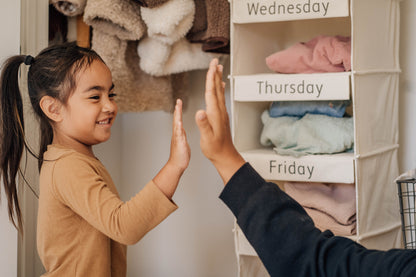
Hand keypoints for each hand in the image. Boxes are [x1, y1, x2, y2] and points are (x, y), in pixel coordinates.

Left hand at [153, 99, 189, 198]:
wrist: (177, 165)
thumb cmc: (179, 157)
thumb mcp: (181, 144)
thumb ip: (180, 134)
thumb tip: (179, 123)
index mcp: (177, 133)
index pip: (177, 118)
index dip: (178, 110)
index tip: (178, 101)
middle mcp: (177, 133)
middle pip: (177, 118)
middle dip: (178, 109)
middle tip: (178, 101)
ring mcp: (178, 136)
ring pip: (178, 123)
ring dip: (178, 115)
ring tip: (179, 108)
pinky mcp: (181, 140)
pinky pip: (180, 129)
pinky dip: (181, 123)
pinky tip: (181, 123)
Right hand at [195, 59, 244, 183]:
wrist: (225, 155)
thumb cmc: (214, 148)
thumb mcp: (206, 137)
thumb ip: (203, 124)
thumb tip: (200, 112)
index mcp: (214, 113)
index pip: (212, 91)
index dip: (211, 77)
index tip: (212, 65)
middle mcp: (219, 110)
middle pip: (216, 88)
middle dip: (215, 74)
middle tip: (215, 61)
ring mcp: (221, 113)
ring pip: (219, 92)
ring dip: (218, 79)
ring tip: (218, 69)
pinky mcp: (221, 116)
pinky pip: (220, 98)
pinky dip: (219, 89)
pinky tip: (220, 87)